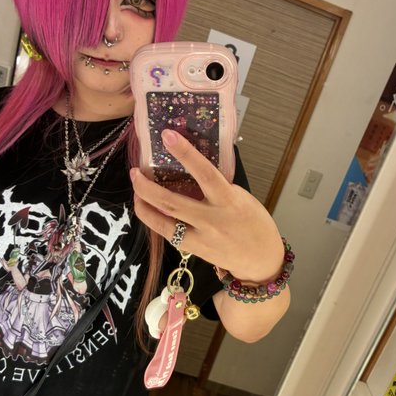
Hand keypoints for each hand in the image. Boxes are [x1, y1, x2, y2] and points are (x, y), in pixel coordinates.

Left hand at [131, 129, 283, 282]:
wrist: (261, 259)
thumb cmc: (254, 223)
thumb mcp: (241, 198)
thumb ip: (217, 186)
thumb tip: (192, 169)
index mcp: (228, 200)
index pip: (204, 173)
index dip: (185, 153)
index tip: (168, 136)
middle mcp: (212, 220)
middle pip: (171, 202)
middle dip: (146, 186)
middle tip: (135, 171)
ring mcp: (201, 237)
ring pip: (163, 223)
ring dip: (143, 206)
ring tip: (136, 191)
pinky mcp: (194, 250)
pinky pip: (168, 234)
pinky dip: (155, 220)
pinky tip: (149, 209)